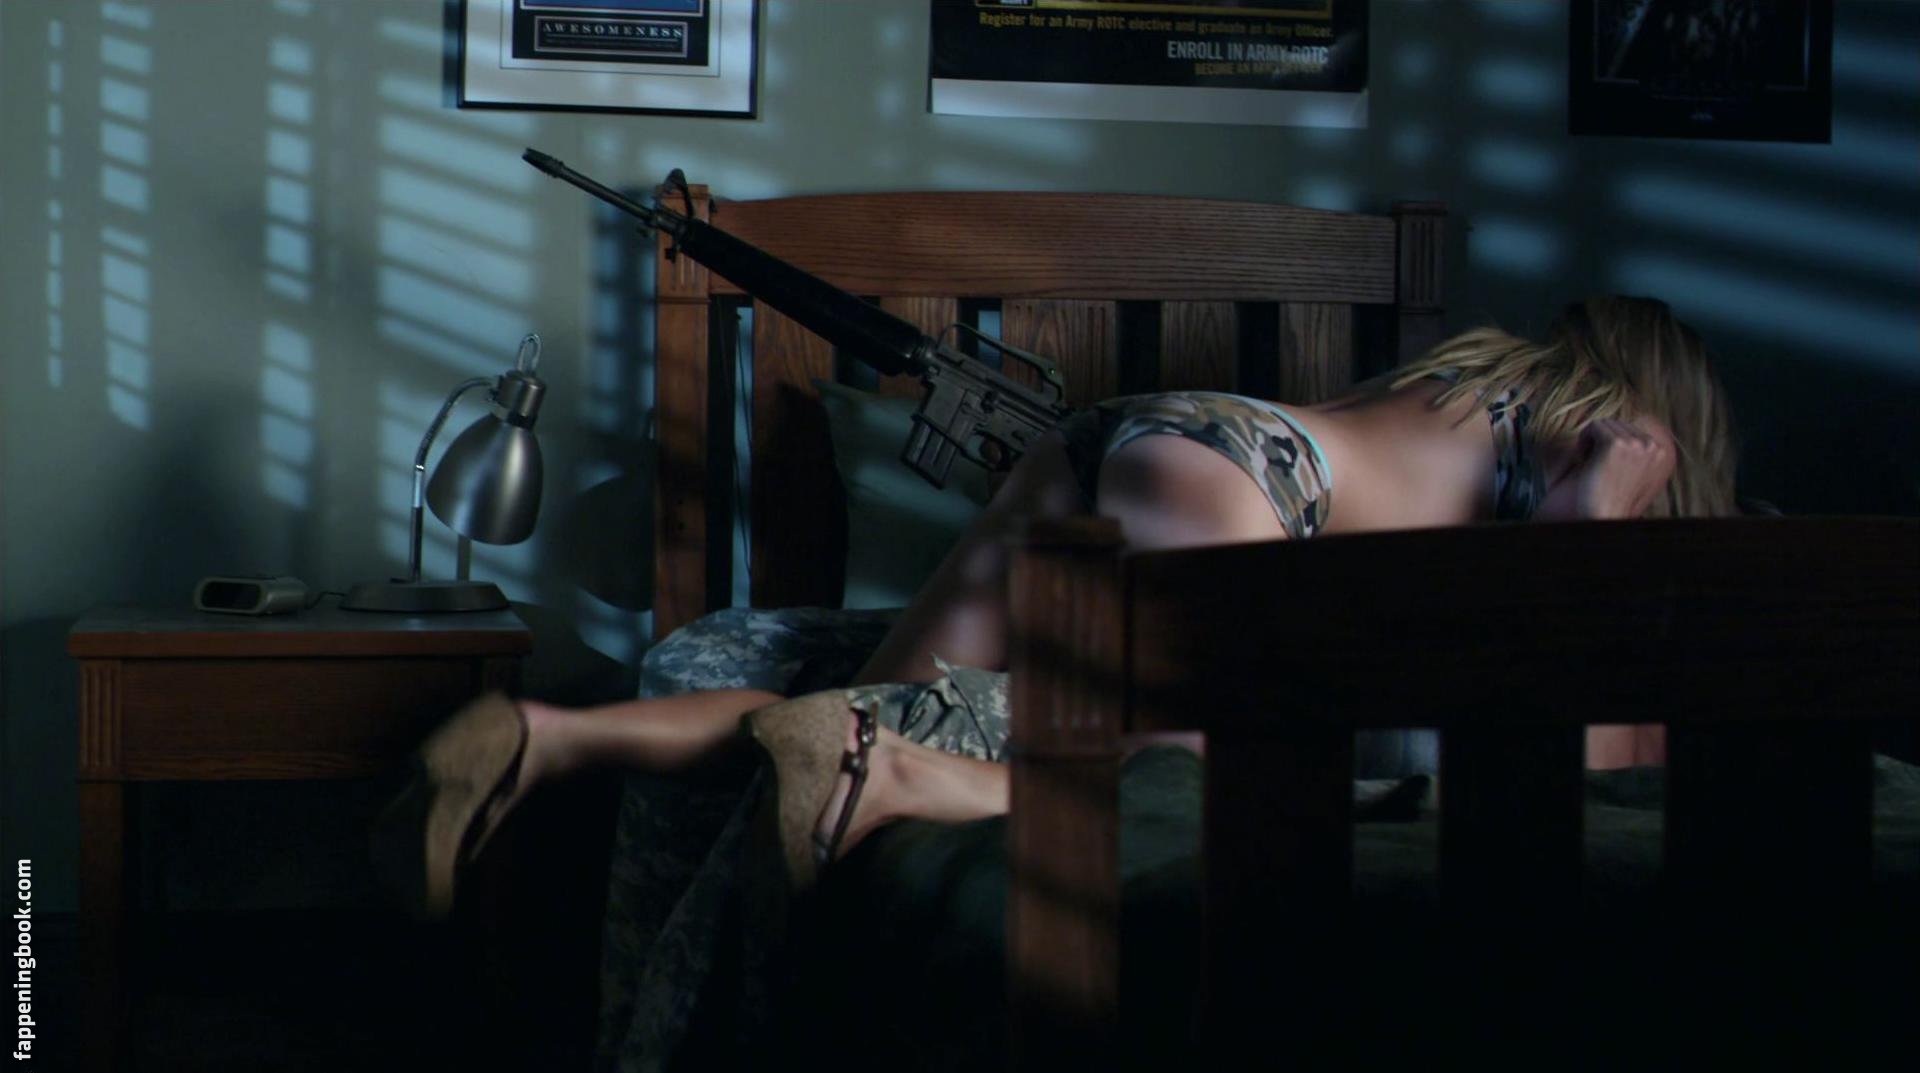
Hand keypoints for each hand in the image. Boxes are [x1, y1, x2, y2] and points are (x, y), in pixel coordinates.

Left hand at [1534, 417, 1676, 520]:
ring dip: (1592, 441)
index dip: (1613, 444)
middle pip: (1618, 424)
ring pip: (1605, 424)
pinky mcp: (1614, 444)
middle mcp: (1651, 445)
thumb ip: (1640, 454)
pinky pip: (1593, 426)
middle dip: (1602, 441)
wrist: (1605, 516)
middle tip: (1594, 463)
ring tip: (1589, 462)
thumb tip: (1636, 425)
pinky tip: (1583, 459)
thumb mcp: (1638, 475)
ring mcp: (1634, 443)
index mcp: (1661, 451)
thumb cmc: (1615, 499)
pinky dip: (1583, 440)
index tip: (1605, 464)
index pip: (1631, 429)